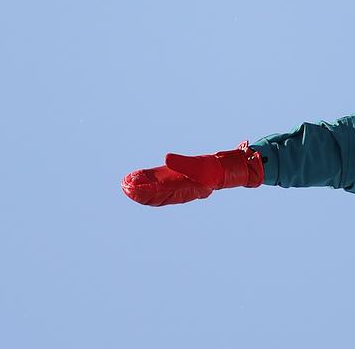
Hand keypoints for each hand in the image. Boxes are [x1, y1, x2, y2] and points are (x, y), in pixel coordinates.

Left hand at [123, 141, 263, 206]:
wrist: (230, 170)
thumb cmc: (217, 170)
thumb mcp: (200, 165)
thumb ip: (183, 163)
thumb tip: (166, 158)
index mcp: (185, 190)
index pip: (161, 193)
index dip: (145, 192)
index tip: (131, 188)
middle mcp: (180, 191)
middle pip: (156, 195)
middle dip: (140, 192)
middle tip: (124, 186)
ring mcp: (179, 186)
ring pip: (156, 191)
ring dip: (142, 188)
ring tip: (126, 184)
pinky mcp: (179, 180)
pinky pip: (161, 184)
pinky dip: (149, 182)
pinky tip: (138, 179)